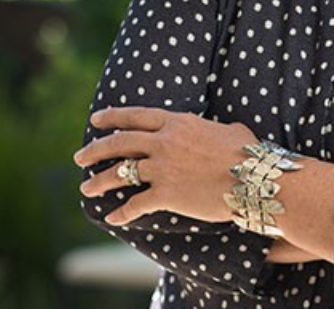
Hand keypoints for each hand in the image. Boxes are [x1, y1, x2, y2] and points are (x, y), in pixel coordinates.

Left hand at [74, 106, 256, 226]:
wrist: (253, 179)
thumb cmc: (248, 153)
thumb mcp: (230, 130)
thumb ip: (214, 128)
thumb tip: (221, 130)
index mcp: (177, 122)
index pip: (136, 116)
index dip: (113, 117)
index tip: (96, 120)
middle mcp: (164, 142)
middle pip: (119, 142)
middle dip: (95, 149)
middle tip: (80, 157)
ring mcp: (163, 168)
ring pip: (120, 173)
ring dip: (100, 181)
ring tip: (86, 189)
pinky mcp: (166, 195)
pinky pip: (136, 204)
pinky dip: (122, 212)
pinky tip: (113, 217)